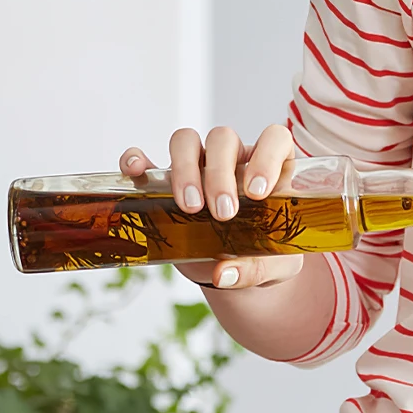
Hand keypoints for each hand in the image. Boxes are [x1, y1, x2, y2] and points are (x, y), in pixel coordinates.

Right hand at [118, 125, 306, 290]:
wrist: (235, 271)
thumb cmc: (263, 256)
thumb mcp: (274, 266)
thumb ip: (256, 268)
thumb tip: (224, 273)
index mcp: (272, 167)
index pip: (273, 138)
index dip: (266, 158)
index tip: (257, 193)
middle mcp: (235, 158)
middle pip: (223, 139)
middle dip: (220, 174)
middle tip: (223, 213)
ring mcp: (199, 166)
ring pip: (187, 141)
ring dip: (186, 169)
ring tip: (190, 207)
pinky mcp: (166, 182)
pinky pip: (148, 159)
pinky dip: (138, 160)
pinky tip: (137, 172)